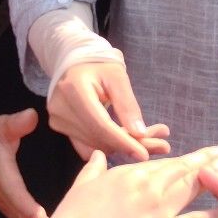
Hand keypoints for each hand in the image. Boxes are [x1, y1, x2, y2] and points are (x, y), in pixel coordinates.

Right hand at [0, 111, 47, 217]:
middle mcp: (3, 194)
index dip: (26, 206)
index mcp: (2, 175)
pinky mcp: (8, 208)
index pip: (15, 194)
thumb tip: (32, 116)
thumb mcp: (1, 126)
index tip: (41, 217)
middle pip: (21, 216)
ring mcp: (5, 204)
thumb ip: (17, 123)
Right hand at [42, 145, 217, 217]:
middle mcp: (149, 186)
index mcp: (129, 173)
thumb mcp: (80, 186)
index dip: (181, 159)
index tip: (194, 155)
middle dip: (205, 160)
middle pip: (183, 169)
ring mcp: (160, 209)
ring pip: (193, 187)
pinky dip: (215, 215)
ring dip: (215, 176)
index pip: (161, 163)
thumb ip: (92, 169)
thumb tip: (97, 155)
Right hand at [47, 61, 169, 162]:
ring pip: (94, 145)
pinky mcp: (59, 127)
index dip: (123, 142)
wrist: (75, 63)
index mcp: (74, 89)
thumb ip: (127, 105)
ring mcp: (57, 119)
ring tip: (146, 139)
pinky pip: (85, 145)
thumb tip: (139, 134)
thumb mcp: (118, 77)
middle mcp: (61, 108)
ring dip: (120, 146)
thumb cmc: (99, 65)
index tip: (145, 154)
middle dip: (128, 145)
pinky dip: (107, 145)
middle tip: (159, 145)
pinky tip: (124, 140)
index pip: (101, 125)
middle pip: (98, 138)